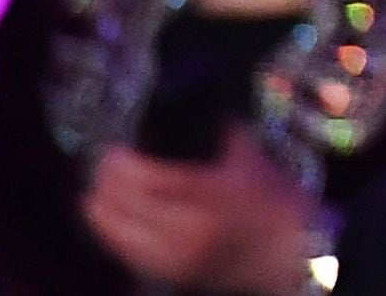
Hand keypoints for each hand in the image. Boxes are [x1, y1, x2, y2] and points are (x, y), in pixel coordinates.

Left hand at [80, 131, 315, 293]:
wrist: (294, 257)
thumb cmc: (280, 206)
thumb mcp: (258, 164)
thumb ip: (230, 138)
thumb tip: (211, 113)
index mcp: (217, 194)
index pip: (157, 180)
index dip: (127, 166)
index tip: (111, 151)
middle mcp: (193, 227)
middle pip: (135, 208)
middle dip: (109, 186)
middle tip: (98, 167)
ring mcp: (181, 254)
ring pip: (127, 237)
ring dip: (104, 216)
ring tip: (91, 197)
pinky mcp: (175, 272)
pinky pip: (134, 256)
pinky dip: (115, 239)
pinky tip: (106, 226)